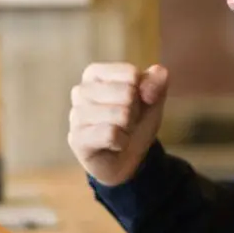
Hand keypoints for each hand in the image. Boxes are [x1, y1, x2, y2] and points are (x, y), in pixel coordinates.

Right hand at [68, 62, 168, 186]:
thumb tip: (151, 83)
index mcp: (95, 74)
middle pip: (127, 93)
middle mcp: (80, 91)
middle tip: (126, 122)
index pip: (131, 74)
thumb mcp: (152, 98)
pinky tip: (114, 145)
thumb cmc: (134, 122)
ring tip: (119, 132)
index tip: (134, 103)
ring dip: (128, 128)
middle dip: (135, 111)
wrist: (126, 158)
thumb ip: (157, 81)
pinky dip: (121, 142)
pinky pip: (111, 134)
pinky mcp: (77, 139)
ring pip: (120, 114)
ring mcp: (76, 115)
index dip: (142, 92)